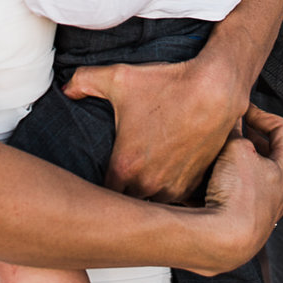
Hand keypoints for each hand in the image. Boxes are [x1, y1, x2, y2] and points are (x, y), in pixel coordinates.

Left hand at [65, 56, 247, 200]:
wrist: (217, 87)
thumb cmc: (168, 83)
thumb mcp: (119, 77)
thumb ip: (83, 81)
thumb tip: (65, 89)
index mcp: (124, 167)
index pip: (99, 197)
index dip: (95, 192)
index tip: (97, 181)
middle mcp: (148, 183)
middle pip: (126, 206)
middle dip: (121, 197)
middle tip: (118, 182)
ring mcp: (174, 185)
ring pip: (153, 205)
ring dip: (147, 197)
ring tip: (142, 183)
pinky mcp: (195, 182)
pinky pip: (176, 199)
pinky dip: (170, 192)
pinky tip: (166, 178)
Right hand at [188, 105, 282, 274]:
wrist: (222, 243)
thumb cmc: (238, 195)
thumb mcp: (236, 150)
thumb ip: (235, 130)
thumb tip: (232, 115)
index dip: (262, 114)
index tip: (242, 111)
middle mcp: (276, 196)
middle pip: (262, 158)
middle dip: (241, 142)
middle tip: (223, 134)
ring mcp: (257, 217)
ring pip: (241, 182)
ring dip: (224, 168)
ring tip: (205, 159)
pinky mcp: (236, 232)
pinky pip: (225, 204)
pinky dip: (212, 192)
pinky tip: (192, 188)